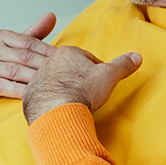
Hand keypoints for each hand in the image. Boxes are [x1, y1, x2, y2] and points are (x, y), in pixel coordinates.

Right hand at [0, 12, 56, 106]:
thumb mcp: (13, 47)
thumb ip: (32, 34)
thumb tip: (52, 16)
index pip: (28, 42)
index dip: (48, 51)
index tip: (64, 58)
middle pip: (23, 57)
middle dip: (44, 65)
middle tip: (63, 73)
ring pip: (15, 71)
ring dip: (35, 79)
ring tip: (52, 84)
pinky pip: (4, 87)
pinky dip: (20, 91)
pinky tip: (33, 95)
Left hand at [22, 46, 141, 124]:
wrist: (57, 111)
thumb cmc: (82, 91)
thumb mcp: (109, 76)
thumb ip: (123, 65)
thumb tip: (137, 56)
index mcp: (67, 53)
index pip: (85, 58)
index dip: (96, 70)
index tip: (100, 81)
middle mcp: (48, 62)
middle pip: (67, 68)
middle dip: (77, 78)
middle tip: (86, 92)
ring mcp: (36, 78)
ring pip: (52, 80)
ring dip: (61, 88)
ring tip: (72, 101)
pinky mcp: (28, 94)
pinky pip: (40, 95)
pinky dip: (48, 100)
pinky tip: (56, 109)